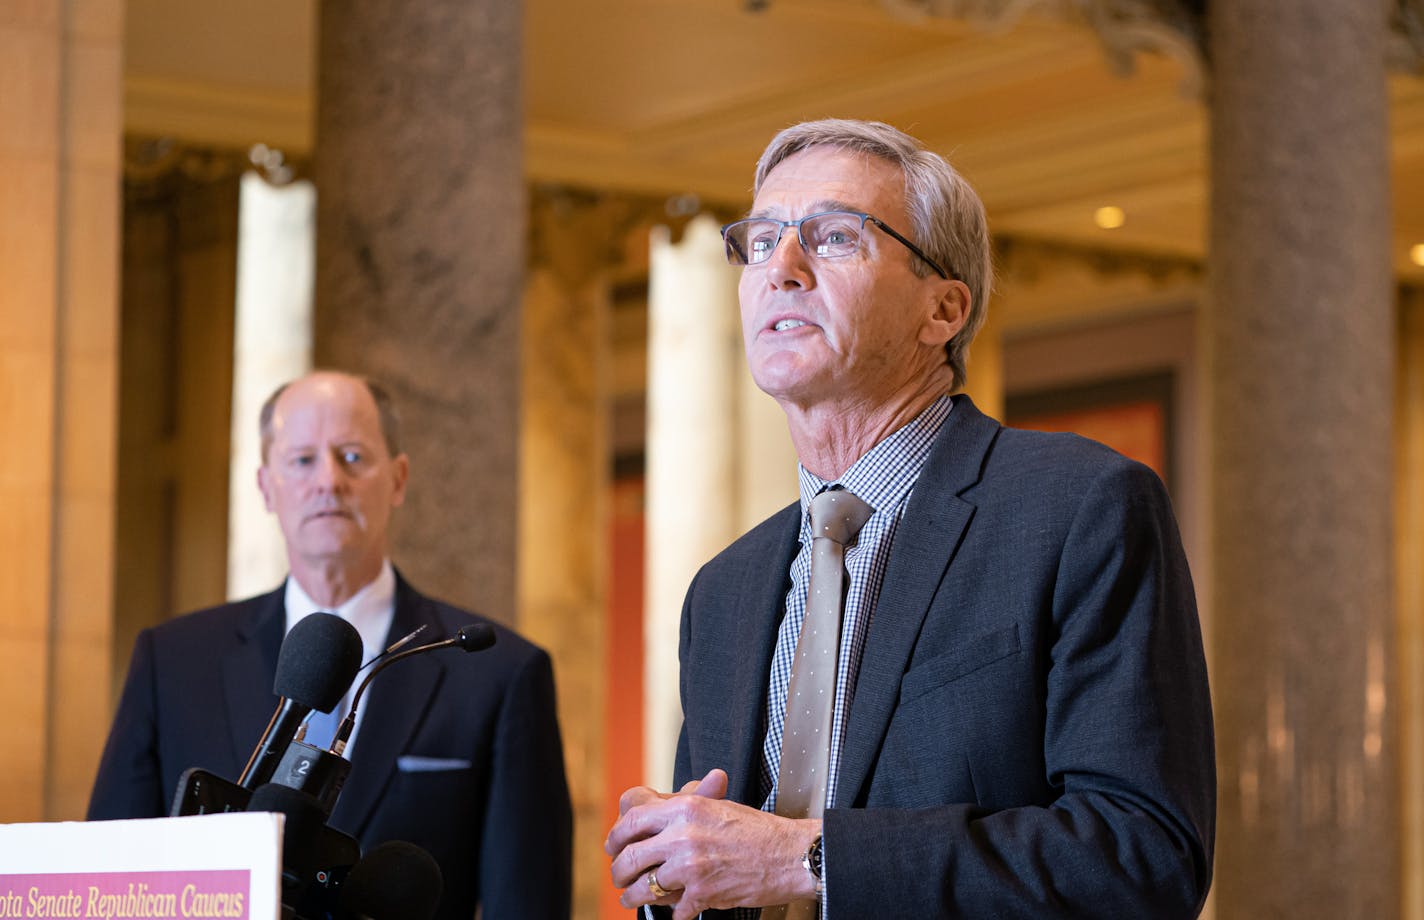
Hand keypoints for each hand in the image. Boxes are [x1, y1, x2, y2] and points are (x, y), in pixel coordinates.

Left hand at [605, 769, 820, 919]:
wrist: (790, 855)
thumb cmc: (757, 831)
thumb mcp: (716, 807)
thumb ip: (681, 807)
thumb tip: (647, 807)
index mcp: (686, 807)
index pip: (634, 819)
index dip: (616, 836)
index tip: (613, 846)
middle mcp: (683, 833)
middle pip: (630, 855)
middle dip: (619, 871)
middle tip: (620, 877)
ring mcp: (691, 865)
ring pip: (644, 887)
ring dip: (634, 897)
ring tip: (632, 899)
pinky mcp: (702, 893)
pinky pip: (673, 910)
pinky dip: (674, 914)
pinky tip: (677, 910)